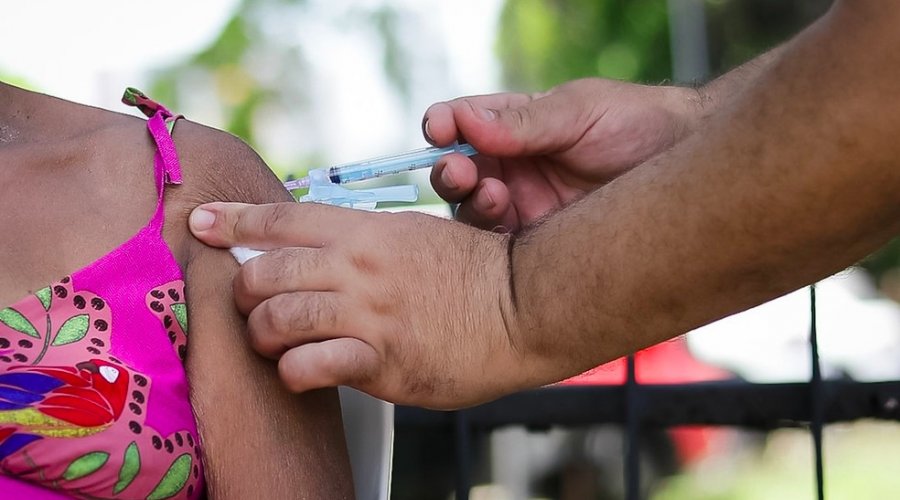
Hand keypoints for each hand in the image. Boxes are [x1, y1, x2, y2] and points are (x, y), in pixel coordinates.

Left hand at [189, 202, 536, 408]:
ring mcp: (367, 315)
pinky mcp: (380, 361)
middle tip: (252, 304)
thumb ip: (364, 240)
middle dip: (244, 291)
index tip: (202, 223)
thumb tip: (322, 245)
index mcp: (365, 232)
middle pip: (263, 272)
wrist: (522, 306)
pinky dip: (292, 372)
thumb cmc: (474, 271)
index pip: (281, 218)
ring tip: (272, 344)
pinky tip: (302, 372)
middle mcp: (358, 268)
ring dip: (262, 335)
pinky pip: (309, 367)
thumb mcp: (416, 235)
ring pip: (275, 320)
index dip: (233, 219)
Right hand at [424, 78, 701, 230]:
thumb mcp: (579, 112)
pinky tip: (504, 229)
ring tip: (494, 197)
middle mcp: (512, 169)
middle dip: (450, 171)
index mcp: (515, 129)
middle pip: (458, 173)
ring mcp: (523, 208)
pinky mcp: (539, 247)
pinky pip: (501, 249)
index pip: (464, 124)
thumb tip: (467, 121)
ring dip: (471, 203)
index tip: (439, 129)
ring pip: (473, 212)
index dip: (444, 125)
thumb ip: (523, 122)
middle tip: (459, 172)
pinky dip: (490, 242)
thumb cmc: (636, 123)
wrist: (687, 162)